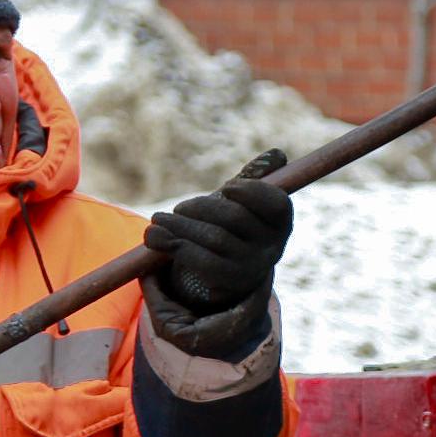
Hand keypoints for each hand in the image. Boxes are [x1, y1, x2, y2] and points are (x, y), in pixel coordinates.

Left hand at [143, 150, 291, 358]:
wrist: (226, 268)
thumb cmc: (235, 226)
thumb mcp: (245, 202)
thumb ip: (254, 178)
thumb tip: (276, 154)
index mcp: (280, 224)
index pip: (276, 204)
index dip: (251, 191)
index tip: (227, 186)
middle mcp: (271, 248)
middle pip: (234, 218)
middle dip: (201, 208)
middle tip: (178, 209)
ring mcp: (250, 267)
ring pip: (214, 238)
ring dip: (179, 225)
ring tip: (158, 220)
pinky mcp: (227, 282)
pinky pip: (200, 260)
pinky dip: (174, 245)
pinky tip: (155, 238)